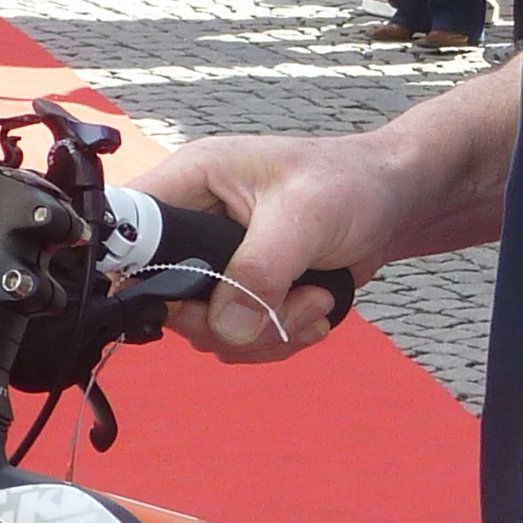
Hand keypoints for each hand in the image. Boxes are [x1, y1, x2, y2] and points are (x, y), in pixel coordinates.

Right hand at [132, 129, 398, 362]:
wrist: (395, 204)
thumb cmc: (352, 183)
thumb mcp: (305, 216)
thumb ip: (260, 270)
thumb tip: (227, 328)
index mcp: (191, 183)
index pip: (127, 231)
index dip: (137, 273)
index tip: (185, 302)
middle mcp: (194, 225)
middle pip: (165, 301)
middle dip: (229, 319)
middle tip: (287, 301)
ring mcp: (218, 265)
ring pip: (206, 330)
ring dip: (266, 332)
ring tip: (314, 298)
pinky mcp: (244, 293)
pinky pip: (238, 340)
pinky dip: (278, 339)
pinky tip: (316, 312)